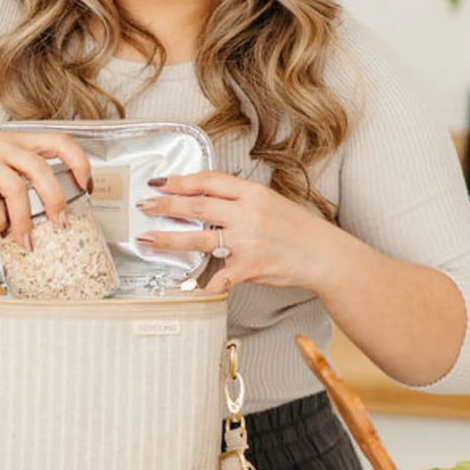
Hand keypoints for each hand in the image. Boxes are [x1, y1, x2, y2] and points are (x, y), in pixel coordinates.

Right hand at [0, 119, 91, 248]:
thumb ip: (15, 170)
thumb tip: (37, 203)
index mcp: (16, 141)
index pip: (59, 140)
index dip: (79, 161)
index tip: (87, 184)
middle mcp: (4, 147)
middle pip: (41, 167)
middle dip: (55, 199)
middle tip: (61, 223)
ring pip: (16, 186)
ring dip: (25, 219)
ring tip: (26, 240)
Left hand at [134, 170, 342, 294]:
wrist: (324, 254)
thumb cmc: (297, 229)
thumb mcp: (269, 201)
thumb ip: (239, 199)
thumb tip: (205, 196)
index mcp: (252, 193)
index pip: (209, 180)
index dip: (181, 180)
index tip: (161, 182)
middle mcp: (247, 214)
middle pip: (197, 206)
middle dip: (166, 205)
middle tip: (146, 206)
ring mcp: (247, 241)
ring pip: (199, 237)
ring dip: (169, 238)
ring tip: (148, 238)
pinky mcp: (250, 266)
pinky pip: (221, 276)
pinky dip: (207, 284)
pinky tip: (192, 288)